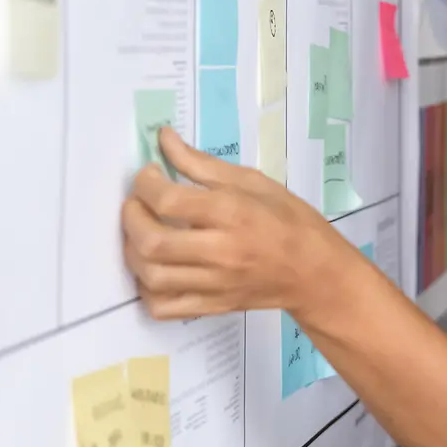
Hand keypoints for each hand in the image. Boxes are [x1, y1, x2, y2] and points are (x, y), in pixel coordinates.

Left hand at [121, 127, 343, 319]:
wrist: (316, 274)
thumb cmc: (290, 221)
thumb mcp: (253, 182)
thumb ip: (202, 164)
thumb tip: (164, 139)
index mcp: (233, 213)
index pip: (169, 200)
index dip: (145, 184)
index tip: (148, 175)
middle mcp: (220, 251)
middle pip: (152, 242)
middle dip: (131, 218)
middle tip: (136, 203)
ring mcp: (215, 284)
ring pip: (152, 276)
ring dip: (133, 251)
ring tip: (141, 233)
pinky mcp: (211, 306)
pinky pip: (163, 307)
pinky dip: (146, 289)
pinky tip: (152, 269)